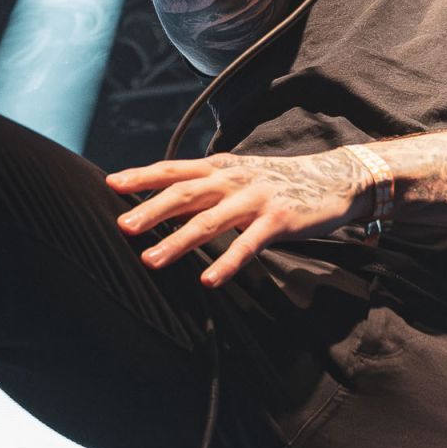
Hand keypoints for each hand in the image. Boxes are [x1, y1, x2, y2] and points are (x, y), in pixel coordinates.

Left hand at [107, 149, 374, 286]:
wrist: (335, 178)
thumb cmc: (280, 182)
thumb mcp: (239, 178)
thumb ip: (205, 190)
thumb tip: (163, 206)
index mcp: (220, 167)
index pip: (174, 169)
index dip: (142, 176)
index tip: (111, 185)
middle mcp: (233, 179)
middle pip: (184, 193)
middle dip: (150, 210)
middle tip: (122, 226)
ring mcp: (255, 198)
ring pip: (209, 221)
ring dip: (178, 241)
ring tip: (151, 260)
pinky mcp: (278, 220)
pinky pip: (248, 245)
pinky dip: (227, 263)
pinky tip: (209, 280)